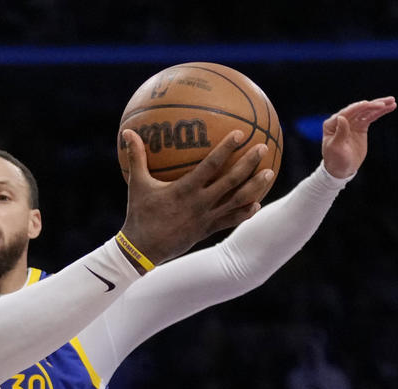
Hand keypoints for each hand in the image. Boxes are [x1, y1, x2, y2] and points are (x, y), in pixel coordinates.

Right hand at [119, 129, 273, 264]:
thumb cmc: (139, 214)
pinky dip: (245, 212)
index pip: (211, 165)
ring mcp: (207, 218)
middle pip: (232, 181)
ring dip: (255, 187)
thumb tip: (127, 131)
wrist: (142, 249)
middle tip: (262, 147)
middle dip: (249, 163)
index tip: (240, 134)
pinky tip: (257, 204)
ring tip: (270, 173)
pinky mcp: (208, 229)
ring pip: (237, 201)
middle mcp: (201, 203)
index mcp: (185, 190)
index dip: (226, 149)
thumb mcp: (136, 185)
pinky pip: (231, 220)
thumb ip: (136, 157)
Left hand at [321, 96, 396, 178]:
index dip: (357, 108)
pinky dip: (380, 112)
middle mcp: (341, 120)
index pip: (346, 114)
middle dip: (371, 105)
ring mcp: (352, 122)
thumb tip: (341, 117)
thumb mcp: (336, 148)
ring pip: (366, 112)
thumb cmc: (335, 160)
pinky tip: (390, 107)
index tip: (367, 104)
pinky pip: (371, 117)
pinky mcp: (361, 126)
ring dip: (379, 106)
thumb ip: (340, 133)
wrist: (342, 169)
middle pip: (357, 110)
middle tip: (384, 103)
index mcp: (331, 124)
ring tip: (392, 101)